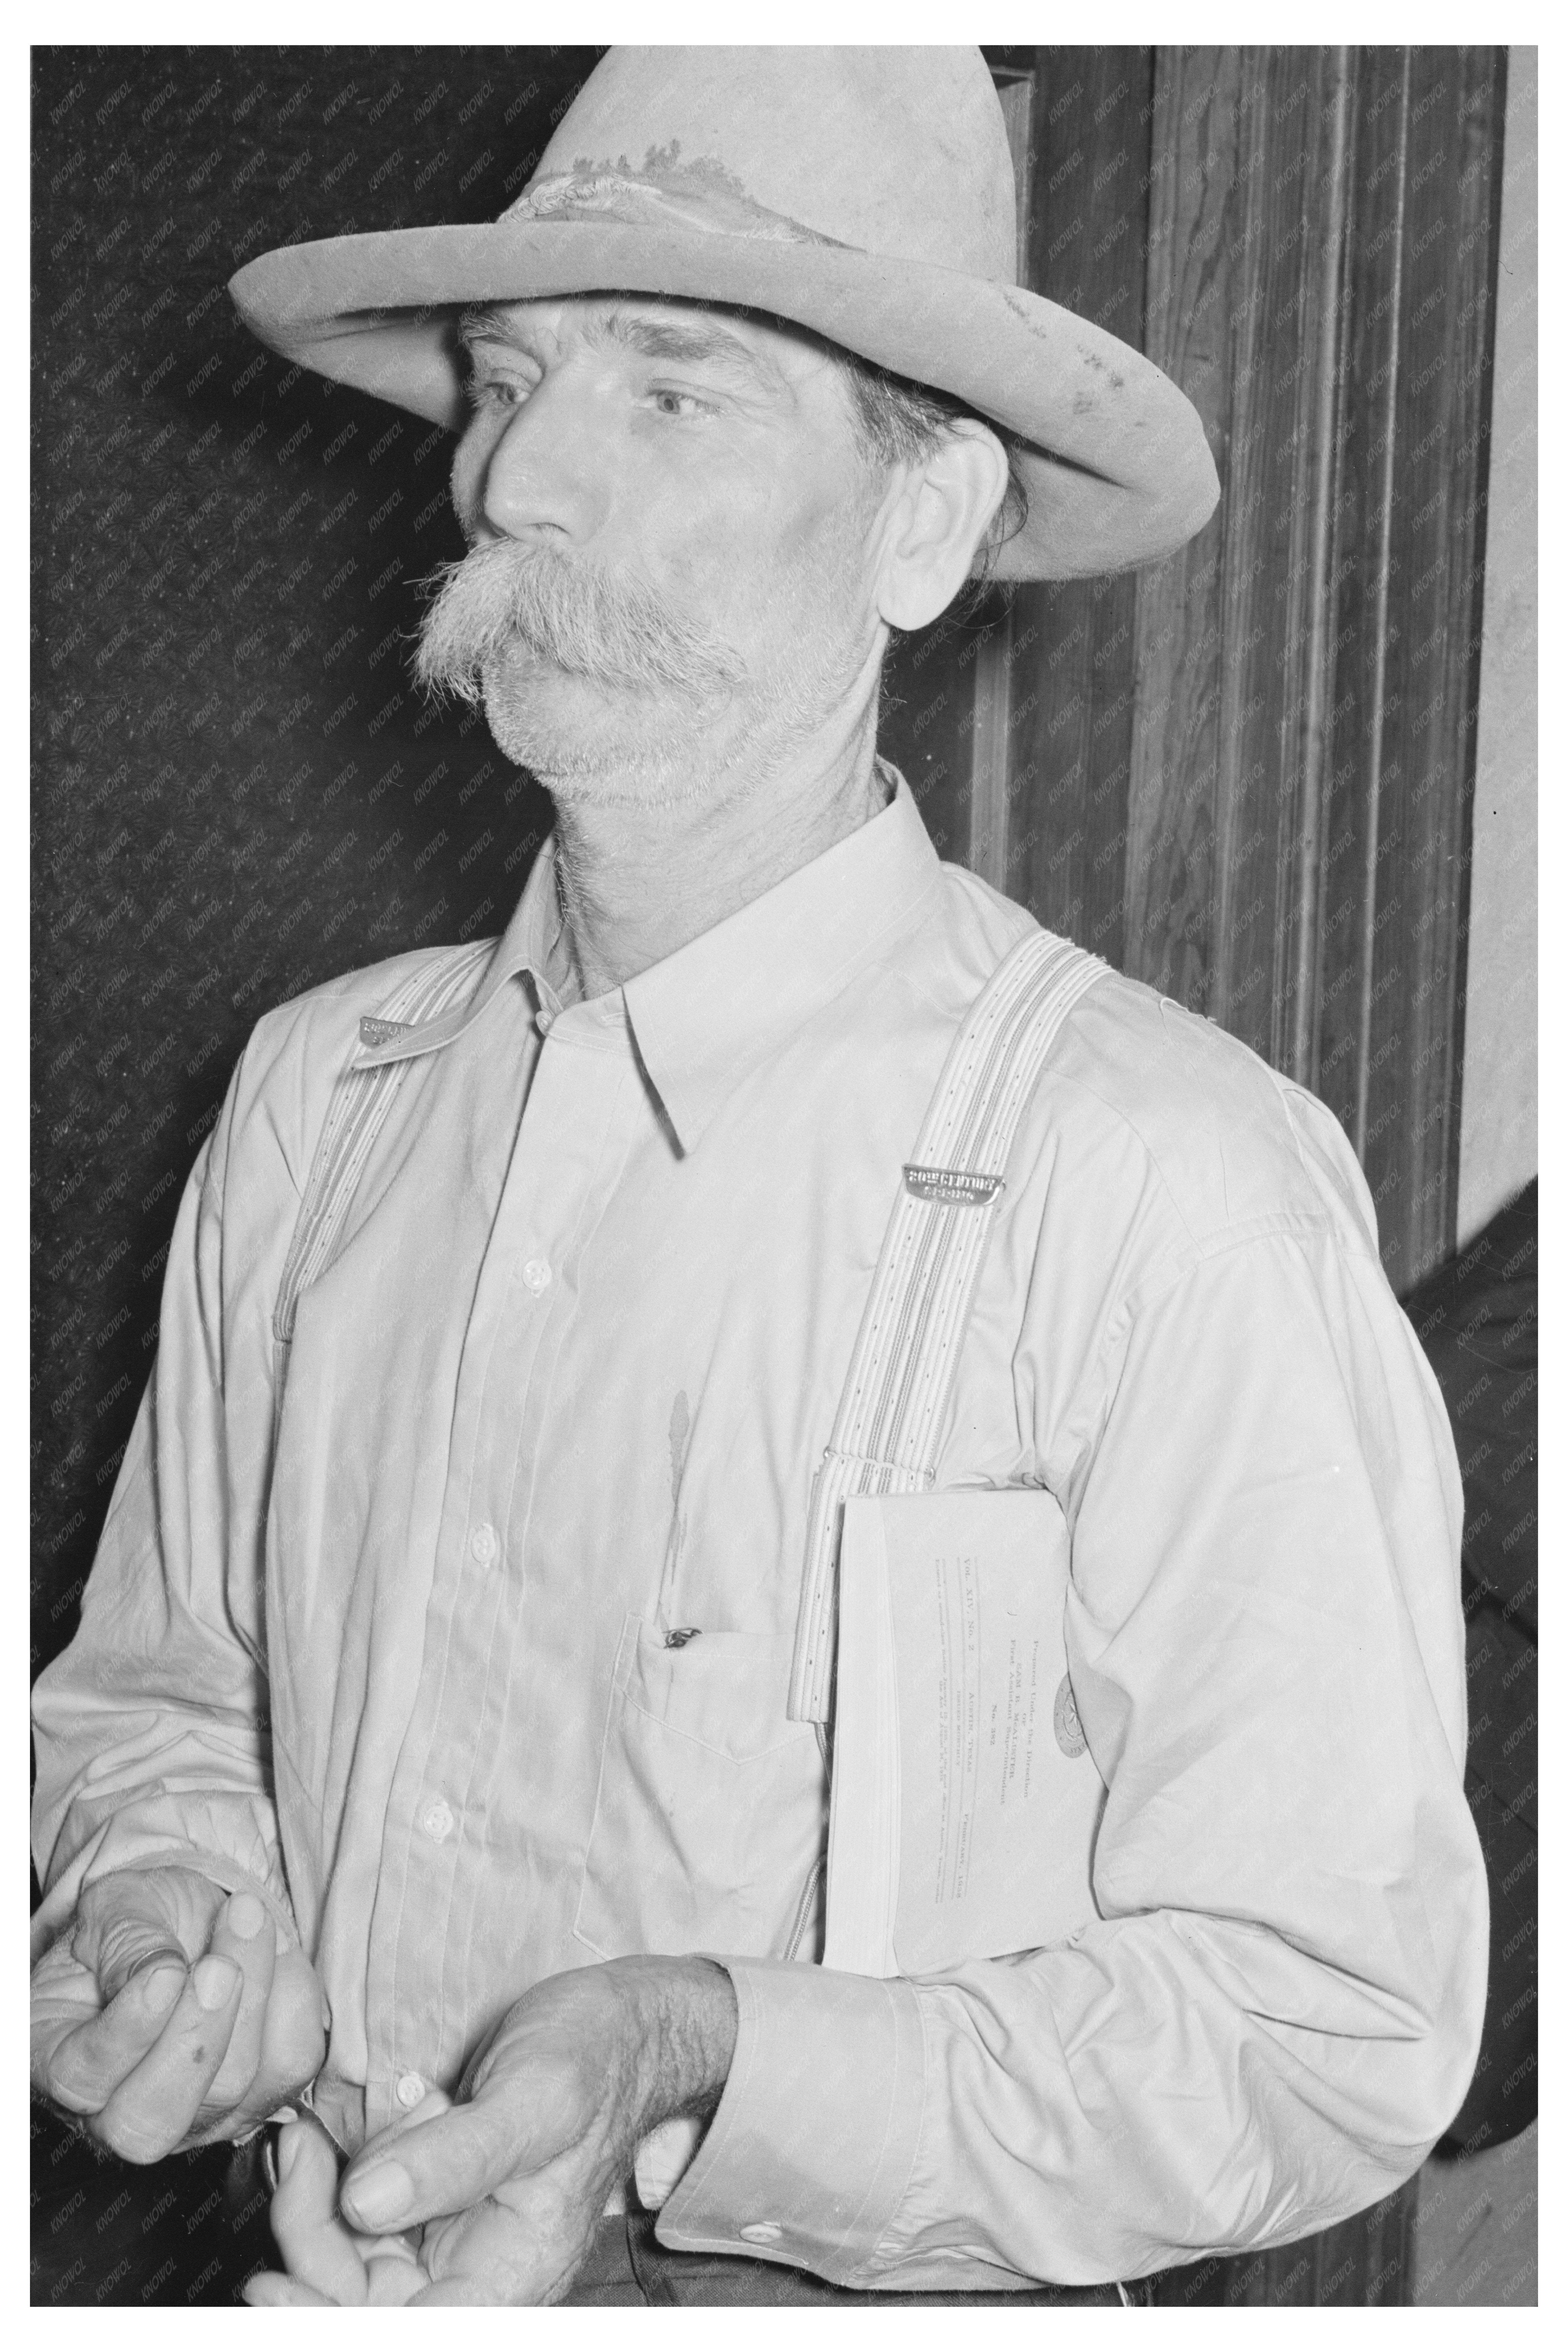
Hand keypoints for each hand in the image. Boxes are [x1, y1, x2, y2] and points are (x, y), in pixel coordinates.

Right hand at [30, 1866, 326, 2159]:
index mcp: (61, 2059)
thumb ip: (127, 1939)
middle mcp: (119, 2107)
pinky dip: (292, 1999)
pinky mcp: (260, 2096)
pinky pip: (290, 2063)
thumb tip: (158, 1972)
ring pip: (231, 2090)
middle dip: (197, 2038)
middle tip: (219, 1966)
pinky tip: (274, 1955)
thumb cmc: (140, 1920)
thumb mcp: (116, 1906)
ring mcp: (193, 2115)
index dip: (127, 2033)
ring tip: (247, 1921)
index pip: (81, 2080)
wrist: (193, 1918)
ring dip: (252, 1998)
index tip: (164, 1973)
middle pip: (154, 2120)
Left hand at [248, 1958, 737, 2305]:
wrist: (616, 2019)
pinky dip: (326, 2183)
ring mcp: (446, 2235)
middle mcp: (474, 2269)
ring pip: (347, 2261)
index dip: (333, 2322)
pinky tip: (317, 2141)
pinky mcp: (426, 2196)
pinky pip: (357, 2217)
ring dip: (310, 2207)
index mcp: (513, 2272)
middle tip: (294, 2158)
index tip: (272, 2287)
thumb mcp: (535, 2098)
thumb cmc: (595, 2056)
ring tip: (302, 2139)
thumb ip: (456, 2155)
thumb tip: (367, 2203)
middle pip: (361, 2303)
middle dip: (310, 2243)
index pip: (412, 2333)